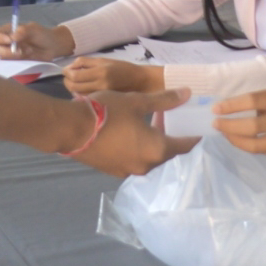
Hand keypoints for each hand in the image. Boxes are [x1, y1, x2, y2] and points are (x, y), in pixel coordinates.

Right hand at [0, 20, 73, 61]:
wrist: (53, 46)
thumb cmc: (43, 34)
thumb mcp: (34, 29)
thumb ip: (22, 31)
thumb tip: (11, 37)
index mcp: (8, 30)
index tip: (10, 40)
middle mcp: (6, 42)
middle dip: (5, 50)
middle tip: (20, 50)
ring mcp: (10, 52)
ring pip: (2, 57)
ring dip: (14, 56)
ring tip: (28, 51)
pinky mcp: (16, 62)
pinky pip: (10, 64)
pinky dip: (17, 62)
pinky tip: (28, 57)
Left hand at [63, 58, 164, 94]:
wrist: (140, 82)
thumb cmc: (122, 68)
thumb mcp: (104, 60)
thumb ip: (86, 62)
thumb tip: (70, 67)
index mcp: (101, 72)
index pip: (76, 76)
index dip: (66, 73)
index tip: (64, 70)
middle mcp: (101, 86)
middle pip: (74, 87)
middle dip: (66, 82)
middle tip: (67, 77)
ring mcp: (102, 96)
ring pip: (78, 95)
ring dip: (72, 89)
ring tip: (74, 83)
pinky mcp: (104, 103)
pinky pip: (86, 99)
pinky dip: (80, 95)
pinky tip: (82, 90)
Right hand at [71, 87, 192, 177]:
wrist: (71, 129)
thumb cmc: (108, 112)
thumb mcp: (138, 101)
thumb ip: (165, 100)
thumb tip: (187, 94)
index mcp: (157, 149)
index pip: (184, 145)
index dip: (192, 136)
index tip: (194, 126)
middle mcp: (146, 165)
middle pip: (166, 152)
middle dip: (168, 135)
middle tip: (165, 116)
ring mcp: (128, 171)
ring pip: (149, 156)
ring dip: (152, 141)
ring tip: (146, 121)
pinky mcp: (113, 171)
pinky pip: (133, 159)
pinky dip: (137, 148)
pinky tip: (128, 132)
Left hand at [214, 88, 265, 159]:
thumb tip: (238, 112)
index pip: (254, 100)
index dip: (232, 106)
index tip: (216, 109)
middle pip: (253, 126)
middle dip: (229, 127)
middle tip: (217, 125)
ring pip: (258, 145)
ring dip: (237, 141)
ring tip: (227, 135)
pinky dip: (255, 147)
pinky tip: (247, 142)